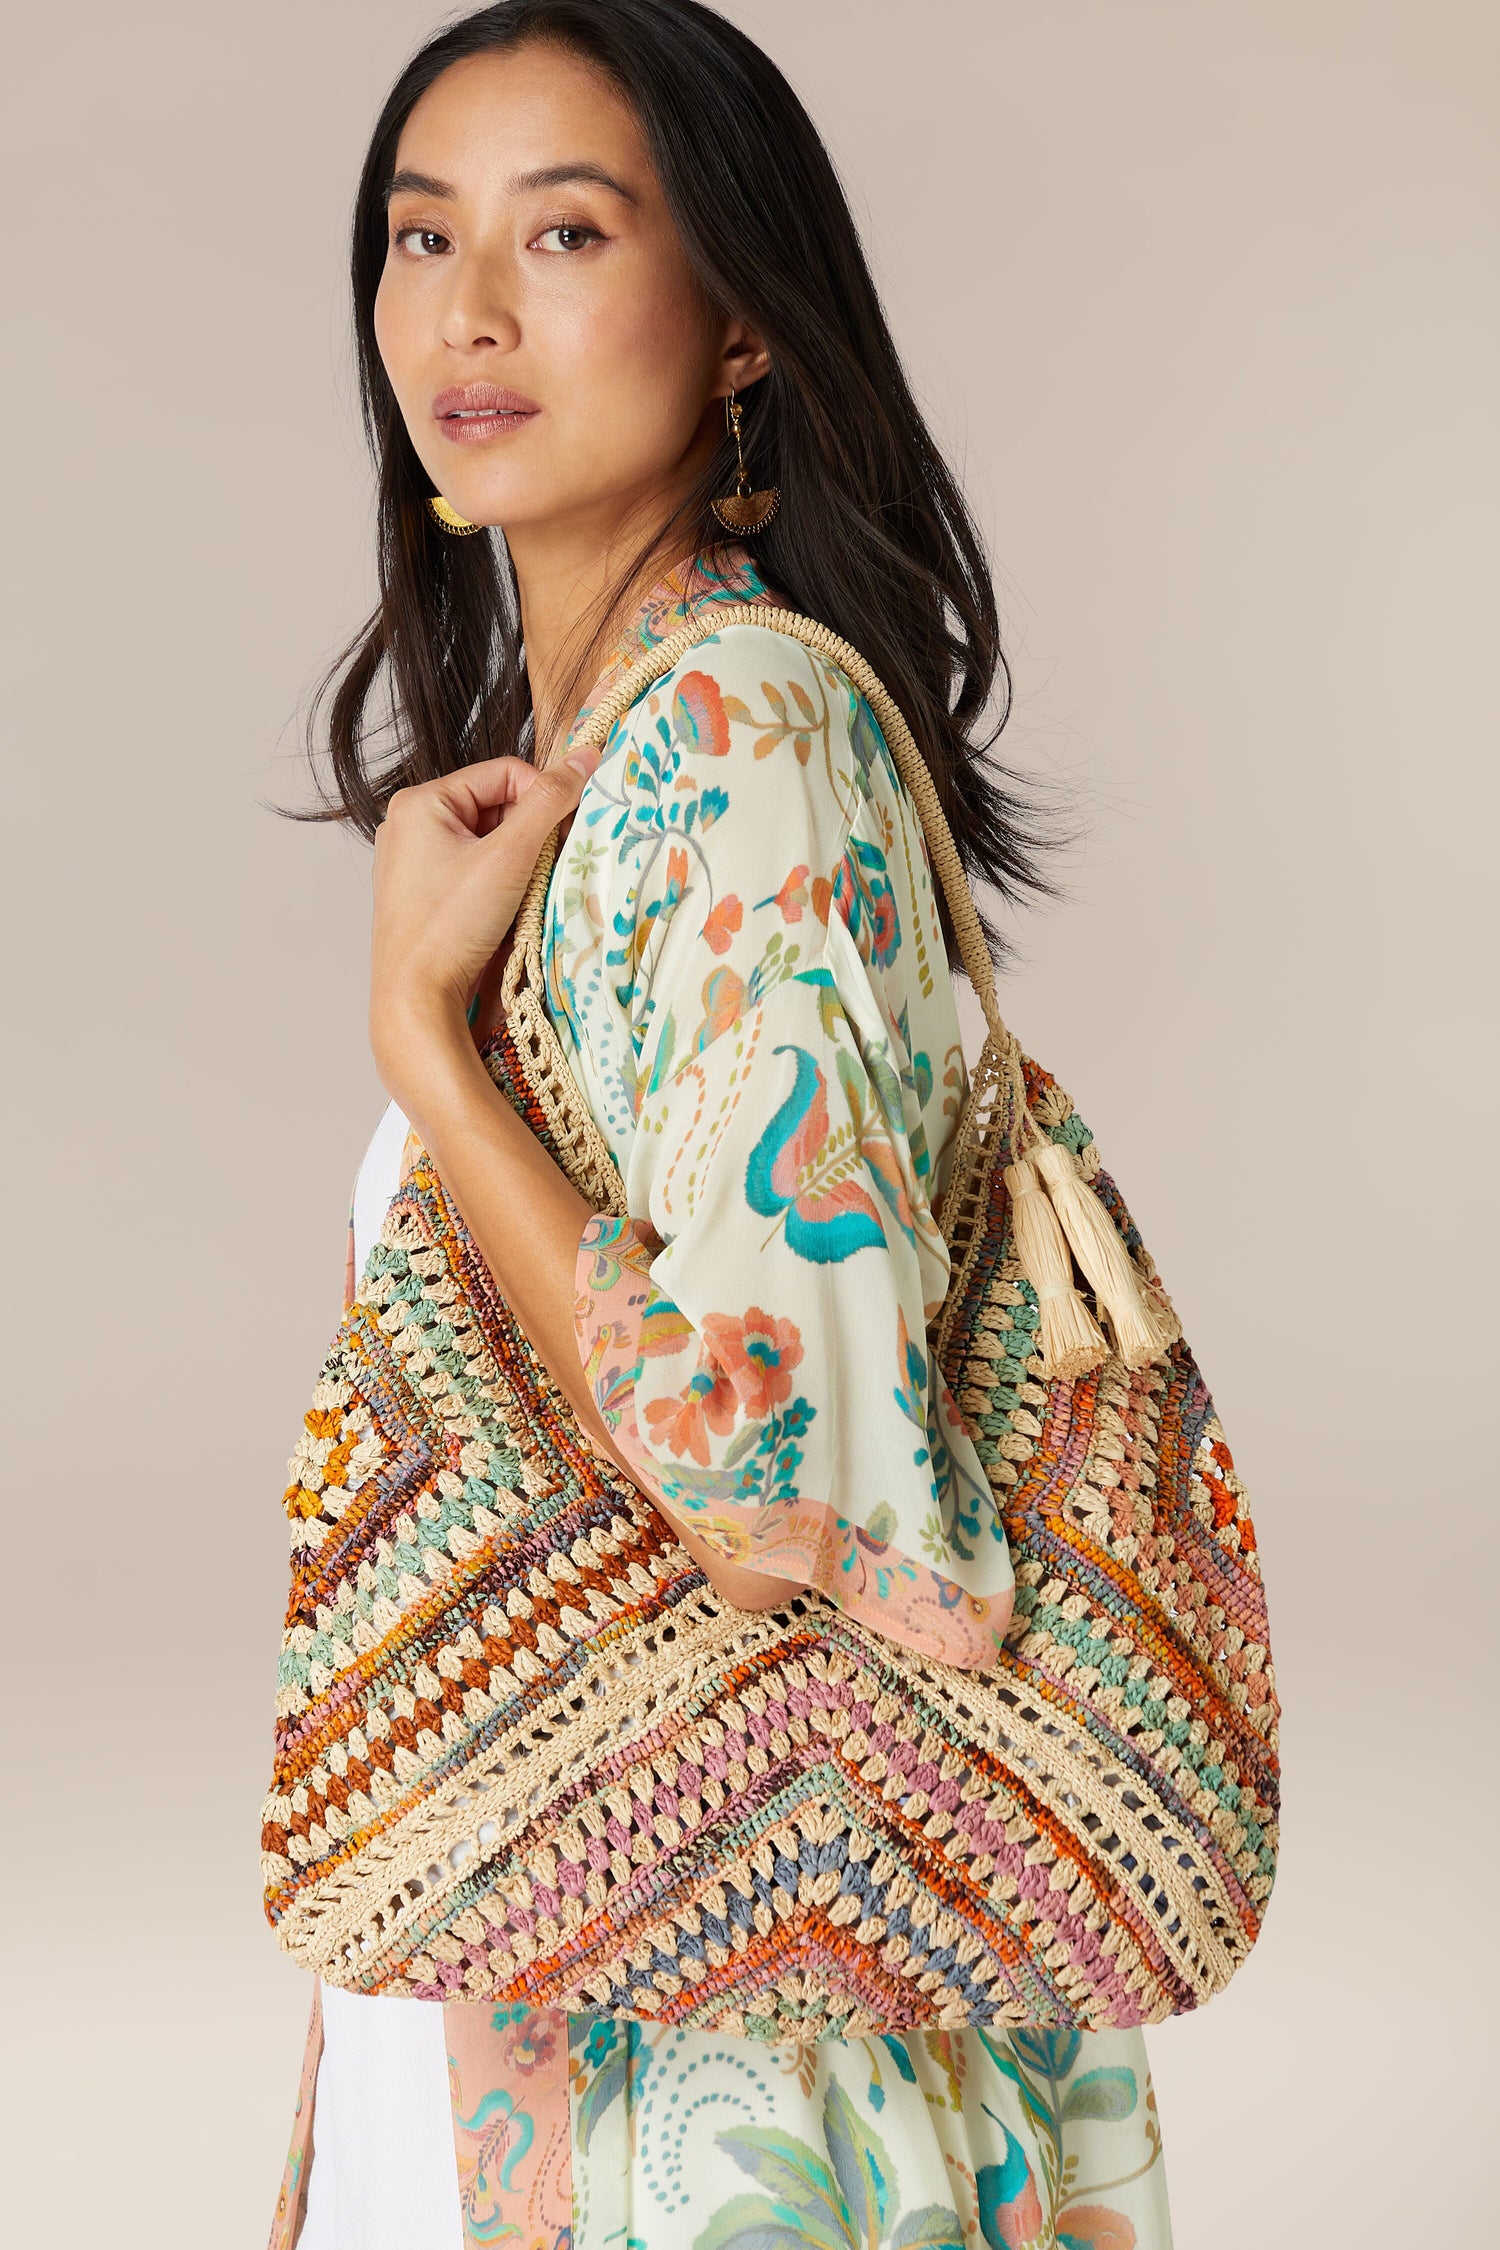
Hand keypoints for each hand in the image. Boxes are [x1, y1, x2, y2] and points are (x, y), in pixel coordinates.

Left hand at [368, 745, 600, 1093]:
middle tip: (541, 869)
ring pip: (487, 840)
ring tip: (519, 894)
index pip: (505, 772)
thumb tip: (586, 757)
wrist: (415, 1000)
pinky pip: (473, 870)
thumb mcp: (509, 857)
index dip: (543, 798)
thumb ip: (549, 802)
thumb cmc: (450, 927)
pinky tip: (502, 910)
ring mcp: (413, 862)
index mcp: (420, 802)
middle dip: (528, 834)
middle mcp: (410, 825)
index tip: (563, 834)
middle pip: (495, 806)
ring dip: (517, 861)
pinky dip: (498, 883)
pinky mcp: (422, 894)